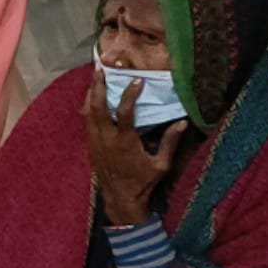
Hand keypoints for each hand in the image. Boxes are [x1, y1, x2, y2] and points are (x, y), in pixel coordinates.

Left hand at [82, 67, 186, 226]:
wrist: (120, 198)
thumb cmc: (143, 182)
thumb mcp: (161, 164)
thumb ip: (170, 142)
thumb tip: (182, 122)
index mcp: (124, 141)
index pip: (125, 111)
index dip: (131, 94)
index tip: (138, 80)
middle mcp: (106, 138)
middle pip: (97, 106)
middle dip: (98, 86)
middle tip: (100, 69)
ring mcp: (95, 140)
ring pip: (87, 112)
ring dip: (91, 94)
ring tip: (95, 78)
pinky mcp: (90, 144)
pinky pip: (86, 121)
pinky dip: (88, 107)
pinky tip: (92, 98)